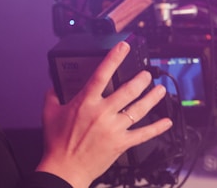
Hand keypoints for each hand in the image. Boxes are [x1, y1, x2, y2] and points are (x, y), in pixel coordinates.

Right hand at [36, 40, 172, 187]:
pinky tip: (167, 122)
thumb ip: (52, 95)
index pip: (102, 74)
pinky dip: (157, 128)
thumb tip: (54, 85)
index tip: (123, 47)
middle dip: (141, 79)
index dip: (114, 58)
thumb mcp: (49, 113)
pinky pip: (143, 134)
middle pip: (127, 90)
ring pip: (138, 109)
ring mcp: (114, 128)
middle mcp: (102, 112)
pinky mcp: (121, 143)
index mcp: (86, 102)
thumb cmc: (56, 143)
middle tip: (147, 73)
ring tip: (160, 89)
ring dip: (152, 98)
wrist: (64, 169)